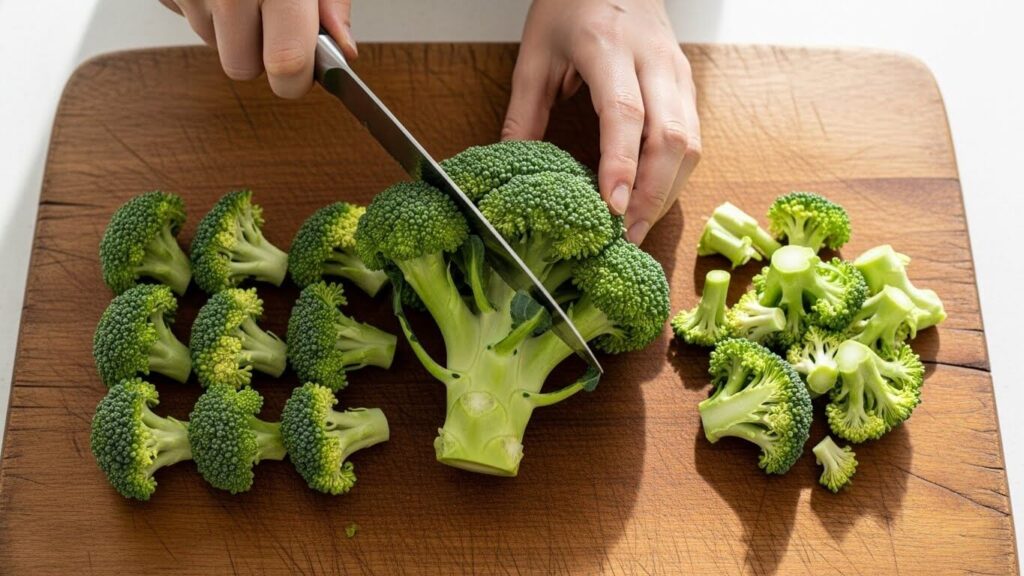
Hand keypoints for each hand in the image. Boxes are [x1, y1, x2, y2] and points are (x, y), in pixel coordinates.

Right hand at [158, 0, 357, 97]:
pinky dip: (204, 6)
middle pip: (241, 68)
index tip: (302, 72)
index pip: (287, 66)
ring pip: (213, 45)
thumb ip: (331, 3)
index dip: (296, 78)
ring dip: (230, 27)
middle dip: (259, 54)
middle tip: (271, 17)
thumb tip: (343, 52)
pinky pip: (187, 17)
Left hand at [503, 0, 700, 243]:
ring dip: (667, 191)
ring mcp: (678, 71)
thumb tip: (510, 165)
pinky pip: (694, 137)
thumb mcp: (535, 54)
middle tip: (625, 234)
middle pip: (671, 136)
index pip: (624, 113)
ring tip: (636, 226)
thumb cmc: (571, 6)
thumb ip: (523, 113)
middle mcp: (653, 59)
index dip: (621, 164)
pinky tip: (651, 198)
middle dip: (652, 194)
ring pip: (691, 142)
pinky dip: (675, 175)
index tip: (610, 206)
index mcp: (608, 46)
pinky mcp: (688, 83)